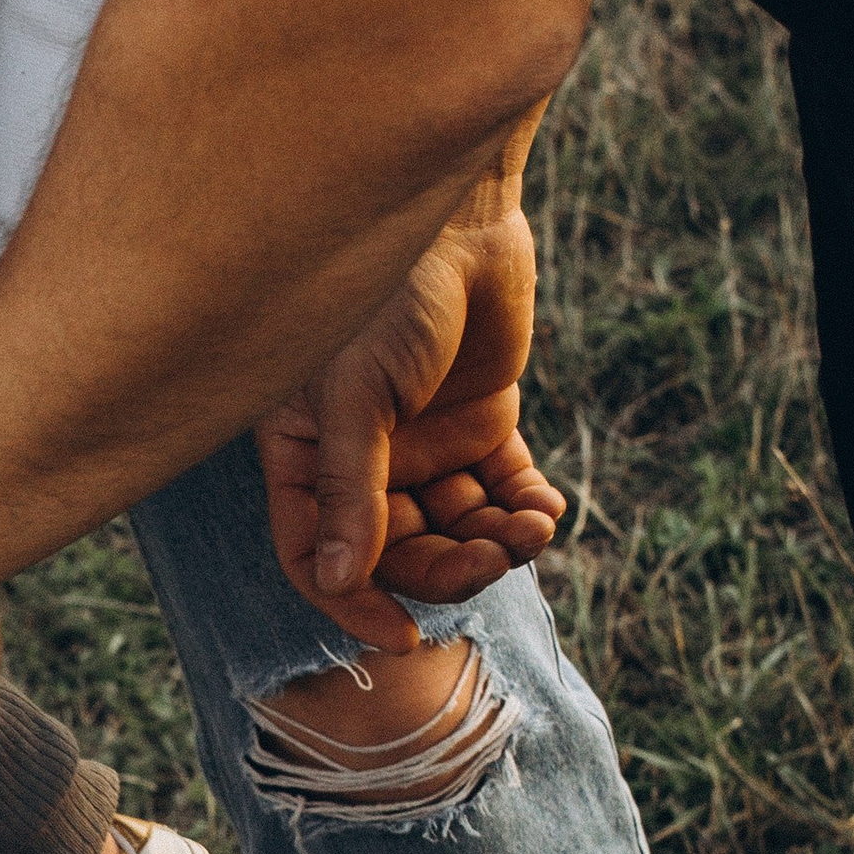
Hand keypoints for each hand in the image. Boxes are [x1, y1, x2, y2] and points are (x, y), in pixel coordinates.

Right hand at [256, 198, 565, 653]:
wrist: (460, 217)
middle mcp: (360, 461)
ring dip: (497, 542)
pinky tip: (548, 509)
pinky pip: (503, 492)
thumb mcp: (354, 397)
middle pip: (398, 553)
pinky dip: (527, 510)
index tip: (402, 636)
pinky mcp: (482, 426)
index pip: (317, 555)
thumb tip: (339, 581)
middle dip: (448, 566)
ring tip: (534, 527)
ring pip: (456, 530)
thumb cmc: (382, 296)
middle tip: (496, 557)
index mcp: (305, 455)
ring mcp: (423, 446)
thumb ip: (348, 491)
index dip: (353, 601)